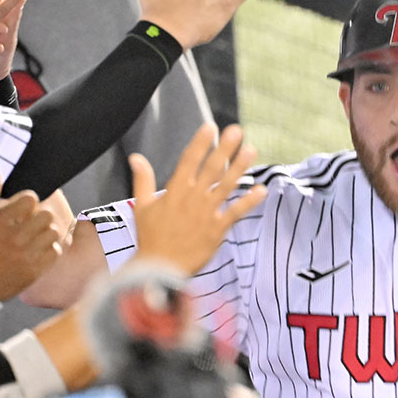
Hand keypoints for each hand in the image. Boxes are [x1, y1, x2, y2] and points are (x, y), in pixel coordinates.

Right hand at [0, 170, 61, 300]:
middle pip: (46, 215)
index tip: (20, 209)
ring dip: (45, 233)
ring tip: (34, 236)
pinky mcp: (33, 271)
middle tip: (30, 222)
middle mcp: (14, 237)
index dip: (27, 202)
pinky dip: (49, 250)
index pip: (31, 199)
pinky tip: (37, 250)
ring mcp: (25, 255)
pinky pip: (55, 252)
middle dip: (39, 216)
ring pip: (53, 233)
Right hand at [128, 123, 266, 275]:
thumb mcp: (143, 206)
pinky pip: (236, 212)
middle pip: (211, 168)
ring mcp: (206, 213)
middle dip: (224, 148)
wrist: (159, 270)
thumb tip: (135, 157)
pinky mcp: (217, 229)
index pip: (188, 161)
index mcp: (174, 191)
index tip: (210, 126)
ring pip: (226, 186)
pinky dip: (249, 201)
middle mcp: (192, 199)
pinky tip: (261, 190)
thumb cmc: (150, 238)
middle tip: (237, 130)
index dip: (200, 143)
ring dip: (240, 167)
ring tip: (251, 150)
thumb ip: (142, 180)